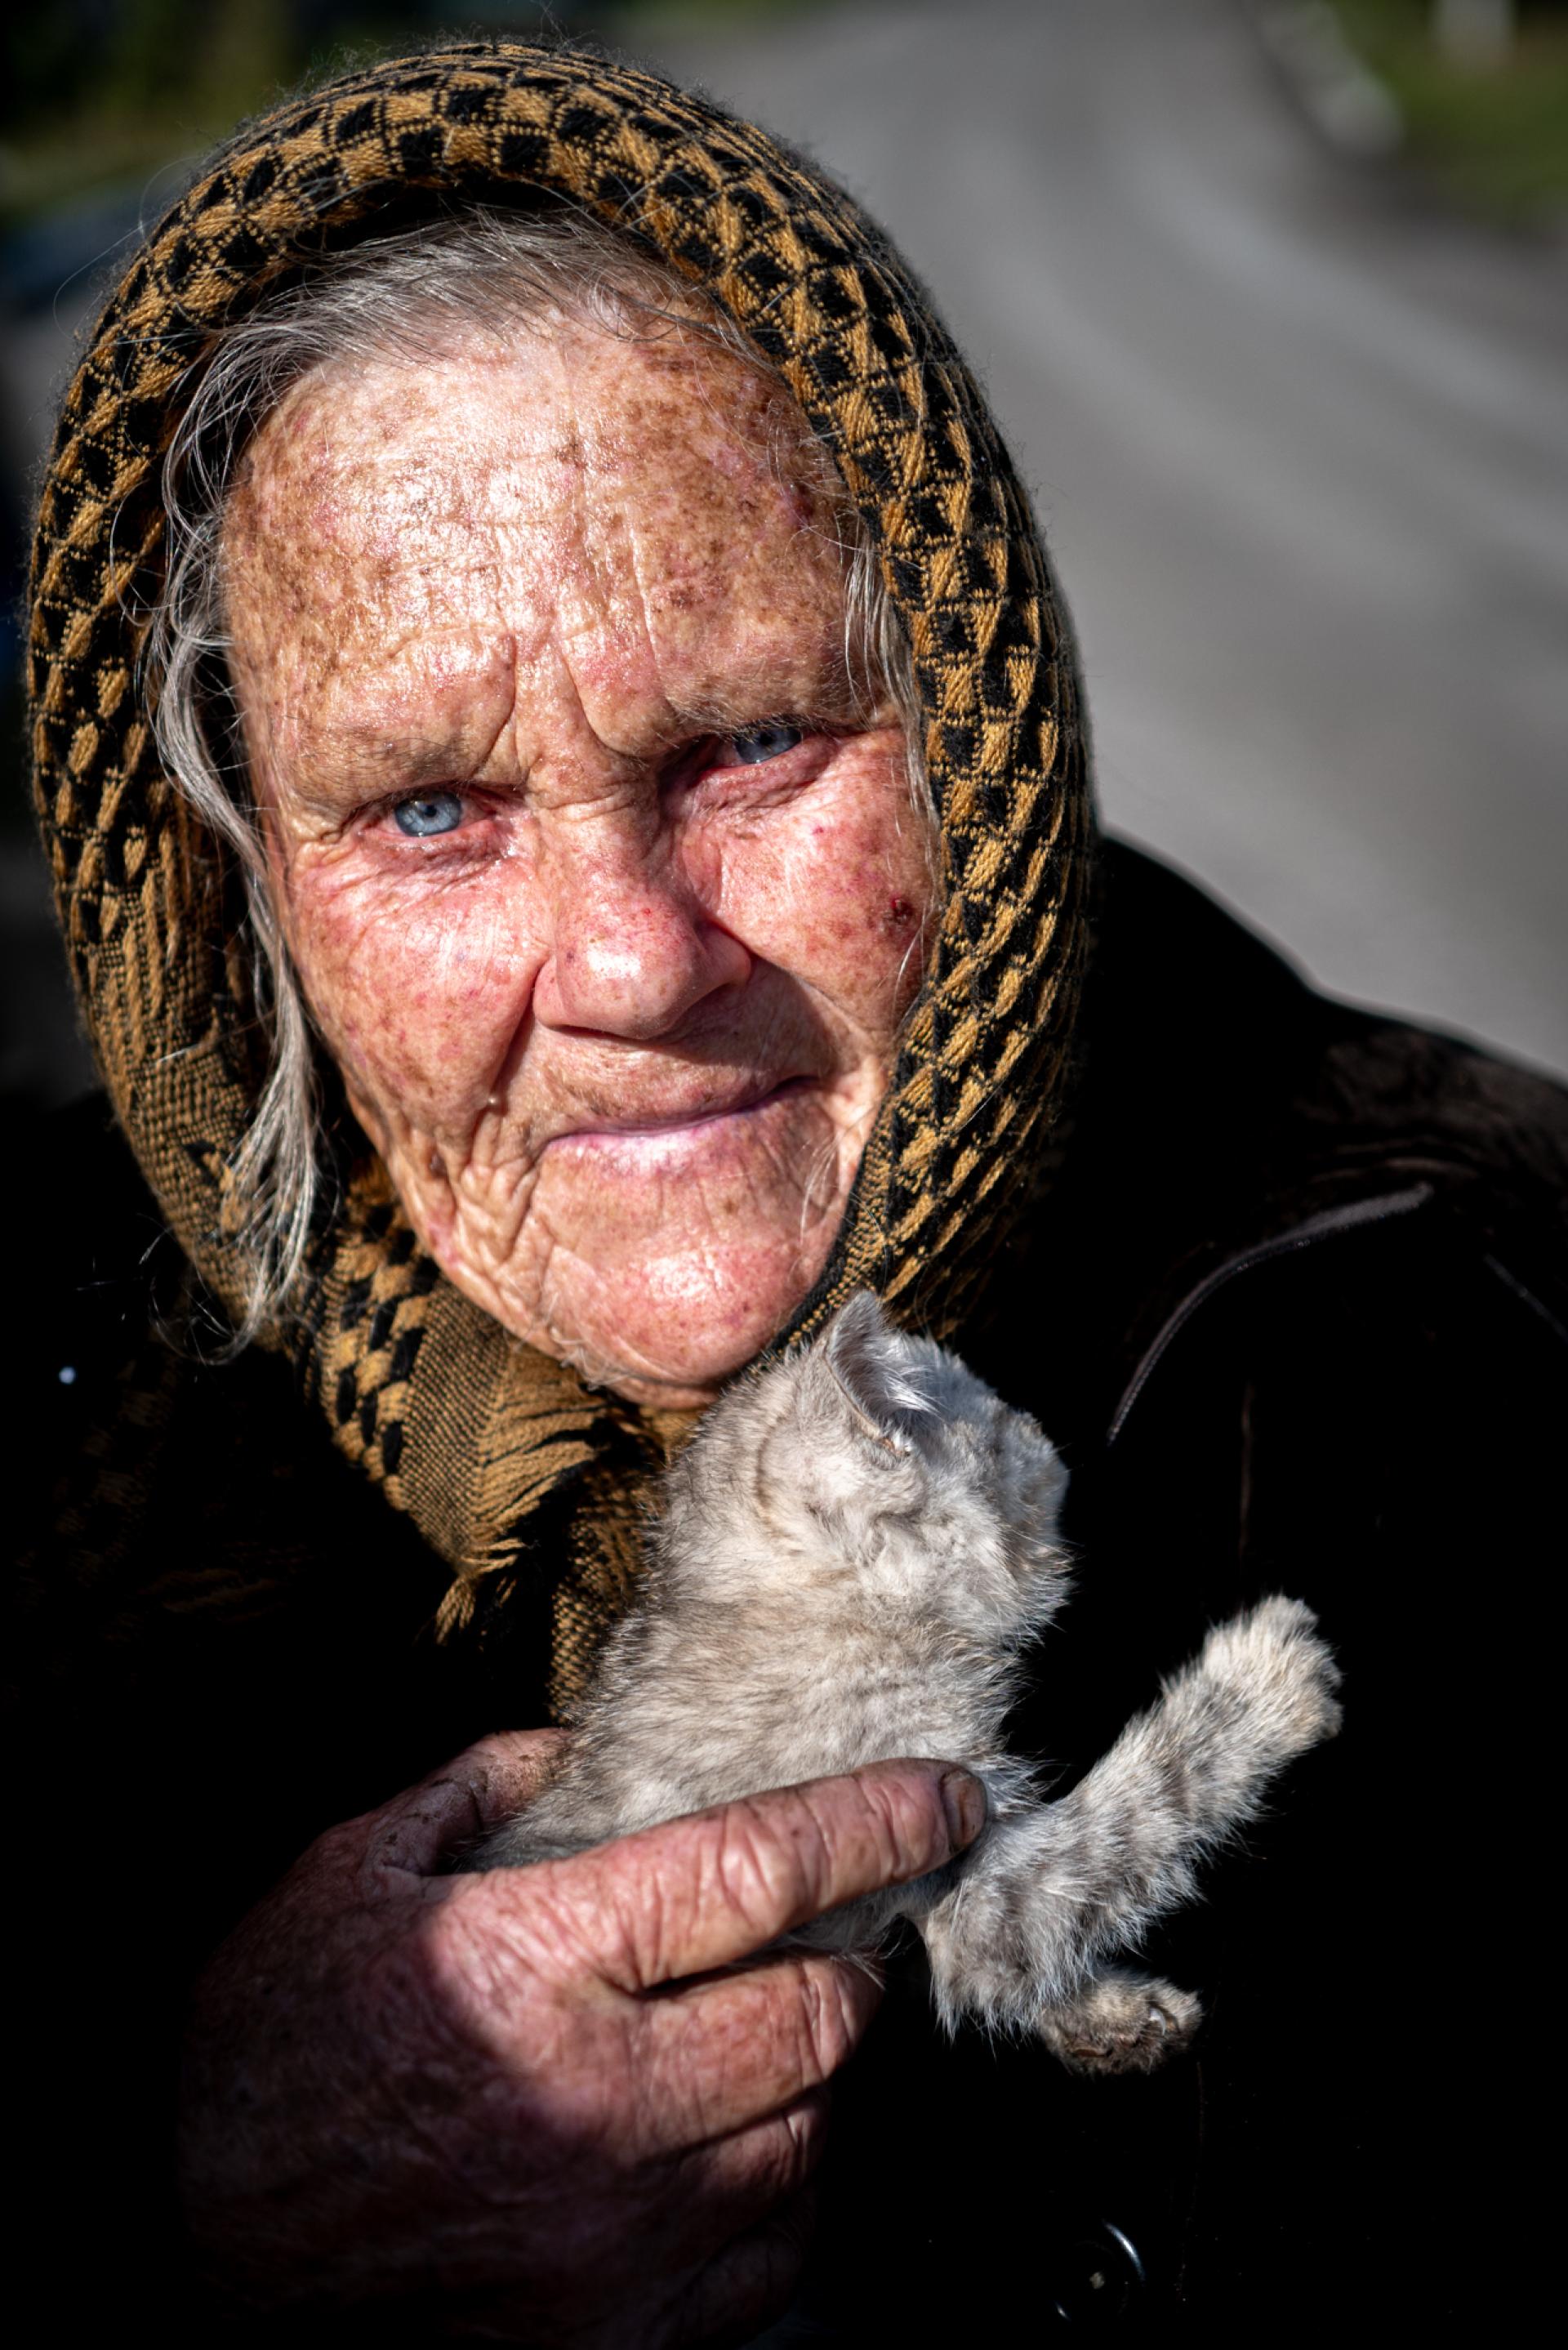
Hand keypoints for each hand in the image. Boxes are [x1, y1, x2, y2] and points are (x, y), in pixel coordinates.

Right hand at [179, 1733, 984, 2343]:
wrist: (191, 2261)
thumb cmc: (263, 2064)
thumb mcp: (340, 1884)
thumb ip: (465, 1796)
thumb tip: (564, 1750)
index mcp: (536, 1962)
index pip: (759, 1868)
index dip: (877, 1818)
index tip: (946, 1796)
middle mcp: (600, 2099)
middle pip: (819, 2014)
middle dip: (856, 1959)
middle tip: (843, 1933)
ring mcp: (619, 2234)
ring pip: (812, 2140)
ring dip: (818, 2080)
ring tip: (779, 2041)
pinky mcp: (620, 2337)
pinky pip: (774, 2263)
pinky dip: (781, 2199)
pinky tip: (739, 2158)